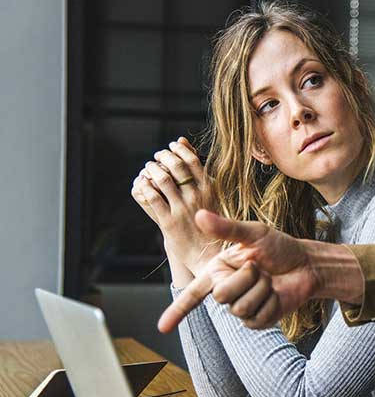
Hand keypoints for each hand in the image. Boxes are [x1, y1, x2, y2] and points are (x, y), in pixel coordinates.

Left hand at [130, 137, 219, 276]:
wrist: (207, 255)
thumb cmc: (210, 223)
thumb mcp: (210, 196)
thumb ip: (197, 171)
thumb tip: (183, 141)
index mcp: (210, 190)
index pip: (193, 160)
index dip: (179, 150)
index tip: (171, 146)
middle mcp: (197, 198)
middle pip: (176, 167)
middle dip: (163, 156)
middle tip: (157, 156)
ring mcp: (182, 210)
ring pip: (163, 180)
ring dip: (152, 169)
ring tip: (148, 168)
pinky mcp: (169, 223)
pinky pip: (153, 198)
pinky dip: (144, 187)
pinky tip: (142, 183)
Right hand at [158, 210, 323, 332]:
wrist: (306, 264)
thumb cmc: (279, 247)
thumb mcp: (254, 233)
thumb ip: (227, 228)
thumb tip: (199, 215)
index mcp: (218, 271)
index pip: (193, 293)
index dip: (177, 311)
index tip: (161, 328)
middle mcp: (226, 290)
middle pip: (222, 295)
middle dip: (246, 278)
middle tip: (260, 267)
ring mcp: (242, 307)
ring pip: (241, 308)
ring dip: (262, 289)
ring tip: (269, 279)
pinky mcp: (259, 320)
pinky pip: (258, 318)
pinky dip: (271, 302)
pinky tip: (277, 294)